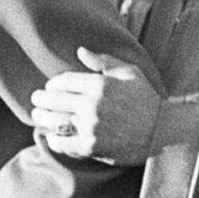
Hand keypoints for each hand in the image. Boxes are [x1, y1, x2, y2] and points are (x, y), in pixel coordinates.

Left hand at [30, 48, 161, 165]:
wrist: (161, 132)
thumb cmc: (146, 100)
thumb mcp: (130, 72)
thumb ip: (103, 61)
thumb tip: (80, 50)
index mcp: (100, 84)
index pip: (63, 82)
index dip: (52, 85)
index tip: (49, 88)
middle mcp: (92, 104)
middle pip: (54, 100)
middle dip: (41, 99)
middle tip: (36, 100)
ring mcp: (90, 126)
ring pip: (54, 121)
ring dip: (42, 118)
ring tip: (38, 116)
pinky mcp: (90, 146)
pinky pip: (62, 143)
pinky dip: (54, 139)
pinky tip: (51, 136)